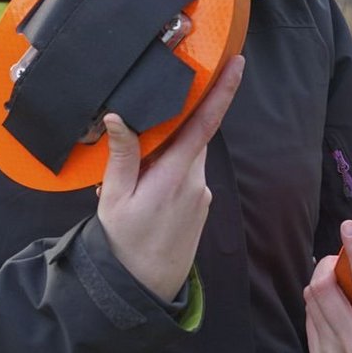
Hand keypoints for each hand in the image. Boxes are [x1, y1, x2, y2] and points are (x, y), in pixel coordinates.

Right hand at [97, 55, 242, 301]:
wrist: (144, 288)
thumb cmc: (125, 244)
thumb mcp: (115, 198)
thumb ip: (121, 155)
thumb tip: (118, 117)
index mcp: (176, 174)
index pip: (205, 123)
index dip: (222, 91)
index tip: (237, 63)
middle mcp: (196, 181)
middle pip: (192, 135)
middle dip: (172, 126)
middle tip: (140, 133)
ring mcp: (201, 194)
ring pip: (187, 156)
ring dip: (165, 154)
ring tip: (131, 179)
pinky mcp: (200, 205)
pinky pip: (185, 174)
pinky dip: (167, 172)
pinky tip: (143, 193)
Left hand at [304, 220, 351, 352]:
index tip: (350, 228)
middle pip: (325, 288)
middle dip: (327, 264)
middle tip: (339, 259)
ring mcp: (330, 350)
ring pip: (312, 299)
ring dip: (321, 281)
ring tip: (337, 280)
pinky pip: (309, 317)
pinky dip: (318, 302)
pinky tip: (334, 305)